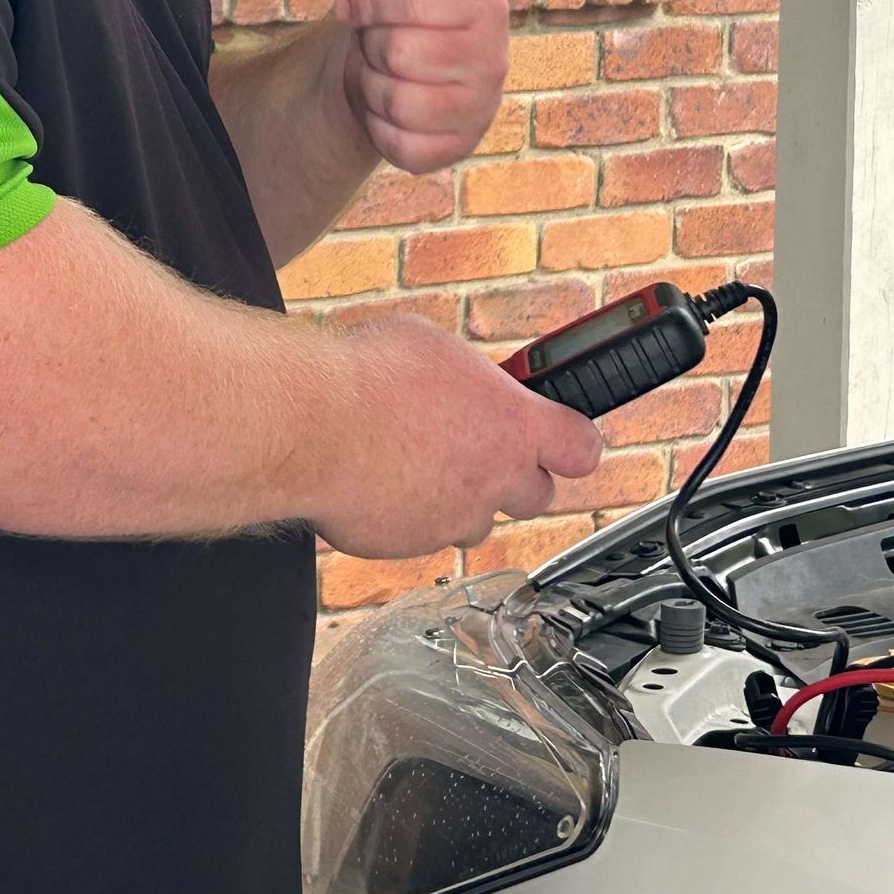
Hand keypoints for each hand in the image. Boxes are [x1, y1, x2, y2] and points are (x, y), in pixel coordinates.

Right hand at [312, 312, 603, 560]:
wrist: (312, 426)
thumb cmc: (368, 376)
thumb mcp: (432, 347)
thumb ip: (464, 376)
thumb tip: (459, 380)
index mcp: (514, 425)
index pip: (581, 448)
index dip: (571, 443)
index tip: (560, 435)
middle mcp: (493, 479)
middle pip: (536, 495)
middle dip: (513, 475)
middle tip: (477, 447)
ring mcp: (452, 519)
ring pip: (474, 520)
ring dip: (457, 498)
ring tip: (414, 462)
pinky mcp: (408, 545)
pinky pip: (420, 533)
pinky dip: (405, 513)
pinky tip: (375, 480)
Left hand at [333, 0, 508, 173]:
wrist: (378, 65)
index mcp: (485, 1)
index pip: (413, 2)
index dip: (369, 3)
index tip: (356, 3)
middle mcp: (495, 57)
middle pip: (399, 55)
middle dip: (371, 45)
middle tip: (380, 40)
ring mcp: (480, 108)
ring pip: (395, 101)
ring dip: (370, 85)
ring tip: (385, 70)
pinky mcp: (455, 150)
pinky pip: (398, 144)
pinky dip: (377, 125)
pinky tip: (390, 107)